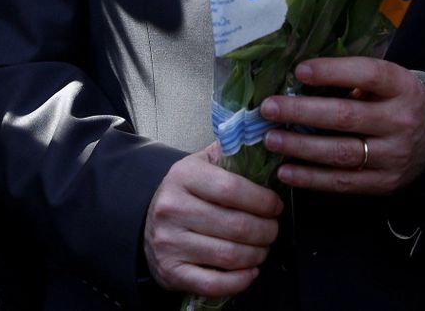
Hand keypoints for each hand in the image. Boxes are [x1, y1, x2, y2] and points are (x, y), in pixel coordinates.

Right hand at [143, 143, 282, 297]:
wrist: (149, 224)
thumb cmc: (185, 193)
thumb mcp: (200, 165)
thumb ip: (229, 153)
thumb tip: (263, 139)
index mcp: (183, 176)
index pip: (232, 188)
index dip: (262, 200)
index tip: (275, 206)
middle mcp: (172, 209)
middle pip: (236, 226)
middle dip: (266, 231)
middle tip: (273, 229)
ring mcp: (170, 243)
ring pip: (229, 256)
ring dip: (257, 254)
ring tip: (263, 247)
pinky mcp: (172, 272)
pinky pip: (214, 284)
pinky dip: (240, 281)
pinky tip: (250, 271)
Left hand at [258, 57, 424, 194]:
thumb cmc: (395, 102)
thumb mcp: (388, 82)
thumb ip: (354, 78)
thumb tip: (298, 76)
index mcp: (402, 88)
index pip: (368, 75)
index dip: (333, 72)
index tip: (299, 71)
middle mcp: (400, 122)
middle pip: (346, 116)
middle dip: (302, 112)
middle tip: (269, 108)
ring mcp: (393, 156)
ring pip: (341, 153)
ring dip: (300, 148)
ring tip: (271, 139)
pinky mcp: (383, 184)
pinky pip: (342, 182)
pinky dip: (310, 178)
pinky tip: (286, 171)